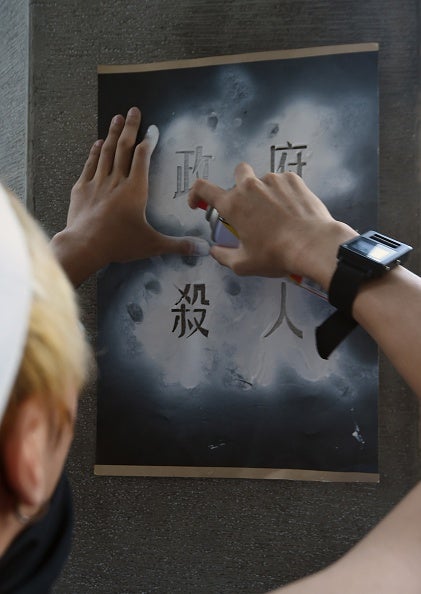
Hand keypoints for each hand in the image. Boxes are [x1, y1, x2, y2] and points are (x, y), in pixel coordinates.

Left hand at [51, 107, 208, 286]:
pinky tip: (97, 143)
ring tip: (116, 118)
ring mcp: (97, 183)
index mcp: (135, 190)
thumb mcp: (152, 245)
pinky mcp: (81, 189)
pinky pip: (89, 164)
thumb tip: (202, 249)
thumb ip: (178, 245)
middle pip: (123, 147)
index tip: (152, 129)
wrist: (84, 246)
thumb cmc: (119, 244)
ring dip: (112, 133)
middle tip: (133, 110)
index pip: (142, 158)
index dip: (148, 141)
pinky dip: (94, 152)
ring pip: (106, 152)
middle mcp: (116, 181)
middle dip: (130, 127)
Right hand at [189, 163, 356, 289]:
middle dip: (239, 186)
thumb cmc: (275, 255)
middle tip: (249, 207)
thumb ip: (223, 256)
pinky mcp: (293, 179)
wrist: (313, 245)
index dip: (196, 194)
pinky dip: (283, 194)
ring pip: (263, 180)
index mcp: (233, 204)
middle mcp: (250, 186)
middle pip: (238, 173)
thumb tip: (215, 251)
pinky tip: (291, 211)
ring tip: (277, 215)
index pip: (203, 188)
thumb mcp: (243, 264)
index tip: (199, 203)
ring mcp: (273, 179)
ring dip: (265, 193)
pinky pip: (283, 182)